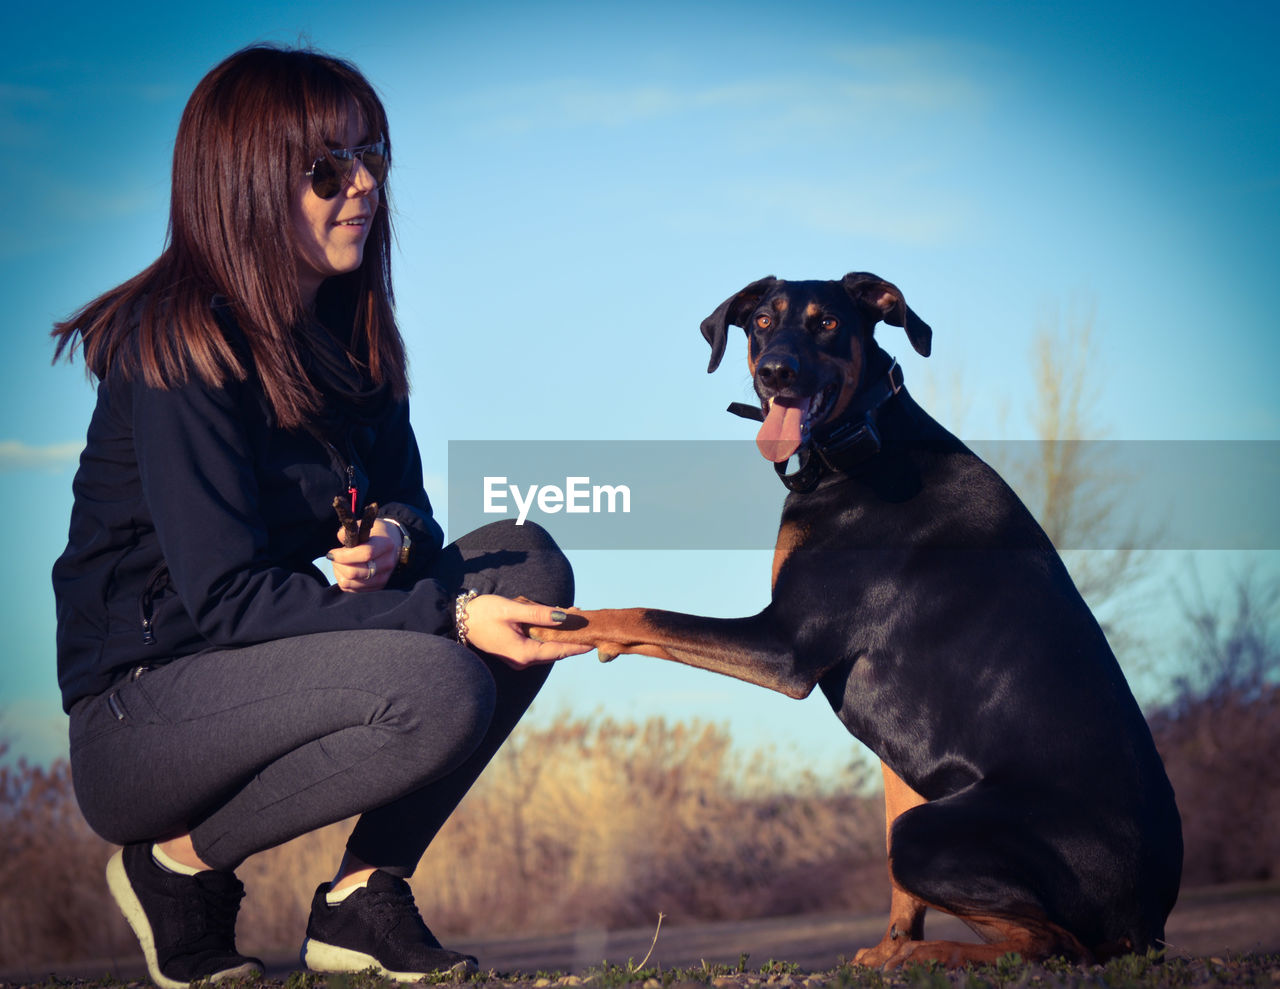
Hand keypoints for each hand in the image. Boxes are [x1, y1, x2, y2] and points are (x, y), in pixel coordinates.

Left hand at [329, 519, 402, 591]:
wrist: (394, 545)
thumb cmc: (376, 534)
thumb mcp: (366, 526)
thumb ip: (352, 530)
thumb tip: (341, 537)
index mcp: (386, 545)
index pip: (365, 554)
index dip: (344, 555)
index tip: (332, 553)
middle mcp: (387, 563)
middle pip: (356, 572)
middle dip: (338, 565)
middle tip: (334, 557)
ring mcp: (383, 577)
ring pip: (352, 583)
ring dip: (339, 573)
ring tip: (339, 564)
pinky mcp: (378, 586)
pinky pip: (353, 589)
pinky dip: (344, 581)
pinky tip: (344, 571)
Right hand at [461, 594, 592, 667]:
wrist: (460, 620)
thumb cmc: (484, 613)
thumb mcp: (513, 609)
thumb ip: (539, 614)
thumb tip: (564, 617)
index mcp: (524, 653)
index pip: (558, 651)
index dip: (577, 647)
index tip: (594, 642)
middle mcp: (523, 660)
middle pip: (554, 651)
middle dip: (571, 637)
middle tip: (585, 621)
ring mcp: (518, 658)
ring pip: (547, 648)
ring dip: (560, 634)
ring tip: (573, 615)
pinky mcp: (515, 652)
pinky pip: (538, 646)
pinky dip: (548, 635)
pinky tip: (554, 621)